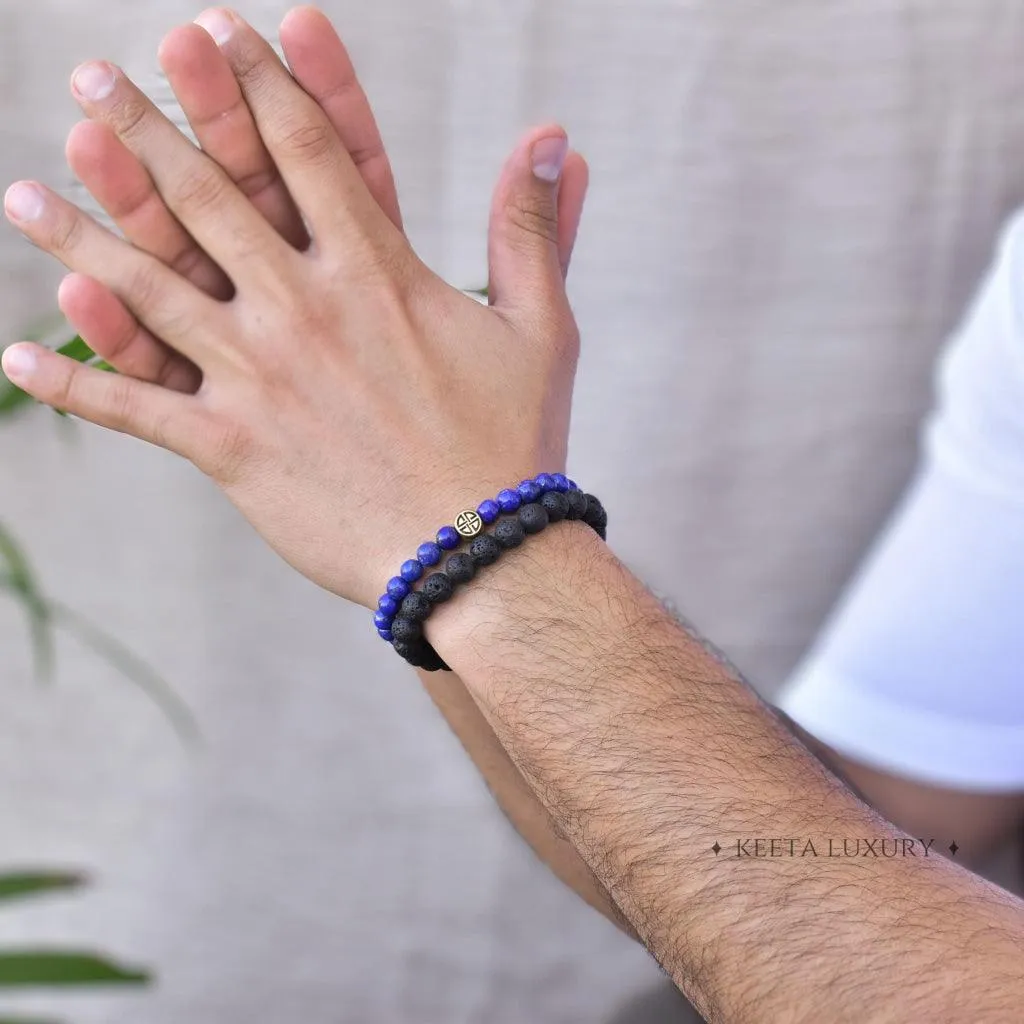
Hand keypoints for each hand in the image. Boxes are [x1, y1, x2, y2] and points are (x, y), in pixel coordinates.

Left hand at [1, 6, 589, 608]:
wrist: (478, 558)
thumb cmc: (515, 443)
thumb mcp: (540, 328)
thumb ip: (532, 229)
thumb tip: (559, 138)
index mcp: (378, 273)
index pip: (309, 150)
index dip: (262, 80)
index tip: (220, 29)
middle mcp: (304, 310)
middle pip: (209, 198)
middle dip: (147, 127)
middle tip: (92, 75)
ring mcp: (258, 379)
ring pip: (148, 290)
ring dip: (79, 235)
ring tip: (21, 191)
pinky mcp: (231, 448)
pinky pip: (136, 408)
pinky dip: (73, 384)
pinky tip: (12, 359)